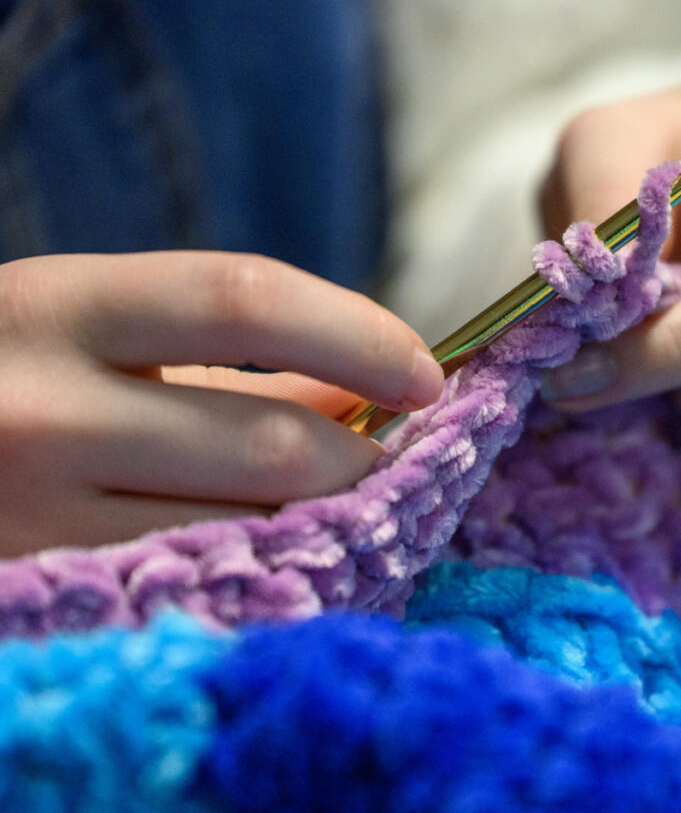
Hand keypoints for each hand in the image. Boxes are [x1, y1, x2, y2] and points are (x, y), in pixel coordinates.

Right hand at [0, 251, 442, 555]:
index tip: (426, 371)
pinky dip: (264, 566)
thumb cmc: (9, 376)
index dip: (358, 334)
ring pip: (244, 534)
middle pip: (268, 444)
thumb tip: (367, 386)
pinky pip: (196, 589)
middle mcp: (40, 411)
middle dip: (360, 459)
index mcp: (57, 308)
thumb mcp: (95, 335)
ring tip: (343, 499)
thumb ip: (232, 359)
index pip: (244, 300)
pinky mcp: (45, 592)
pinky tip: (282, 544)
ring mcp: (34, 519)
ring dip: (323, 521)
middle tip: (394, 456)